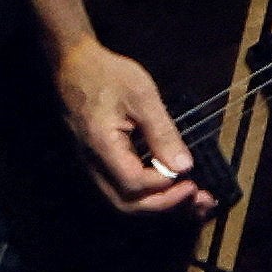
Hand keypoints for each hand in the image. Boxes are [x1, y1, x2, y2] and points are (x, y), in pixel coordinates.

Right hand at [54, 35, 211, 214]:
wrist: (73, 65)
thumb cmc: (107, 74)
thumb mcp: (141, 96)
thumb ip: (162, 133)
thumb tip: (184, 167)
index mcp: (103, 147)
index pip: (134, 184)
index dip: (165, 188)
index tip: (192, 181)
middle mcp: (94, 164)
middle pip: (127, 204)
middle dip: (165, 205)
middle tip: (197, 198)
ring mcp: (94, 166)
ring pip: (124, 200)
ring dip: (159, 204)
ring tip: (191, 199)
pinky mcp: (100, 163)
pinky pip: (123, 188)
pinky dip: (149, 194)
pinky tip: (170, 187)